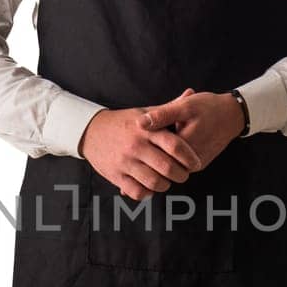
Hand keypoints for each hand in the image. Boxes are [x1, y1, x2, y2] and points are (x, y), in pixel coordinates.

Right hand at [78, 100, 203, 201]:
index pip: (175, 146)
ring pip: (154, 182)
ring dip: (165, 185)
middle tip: (183, 174)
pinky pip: (137, 191)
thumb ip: (169, 108)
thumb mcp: (145, 112)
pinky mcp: (115, 175)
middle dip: (182, 175)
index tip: (196, 163)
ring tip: (167, 181)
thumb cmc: (124, 122)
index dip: (190, 158)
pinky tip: (150, 187)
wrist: (90, 131)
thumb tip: (191, 93)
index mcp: (147, 129)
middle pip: (168, 167)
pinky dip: (147, 193)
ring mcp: (125, 161)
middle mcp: (136, 145)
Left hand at [138, 87, 244, 172]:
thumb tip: (140, 123)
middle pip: (162, 165)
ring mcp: (196, 165)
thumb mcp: (185, 106)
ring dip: (161, 159)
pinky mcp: (200, 165)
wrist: (233, 115)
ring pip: (171, 168)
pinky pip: (180, 166)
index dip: (142, 150)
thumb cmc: (209, 107)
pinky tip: (166, 147)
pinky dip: (172, 159)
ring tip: (152, 147)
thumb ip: (162, 115)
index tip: (133, 141)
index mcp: (183, 146)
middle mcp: (191, 161)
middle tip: (140, 147)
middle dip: (150, 158)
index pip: (155, 155)